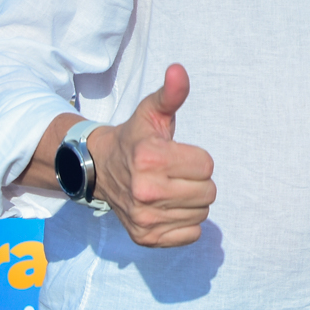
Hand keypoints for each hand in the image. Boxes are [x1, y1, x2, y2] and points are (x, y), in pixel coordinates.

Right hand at [88, 64, 216, 247]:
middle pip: (208, 192)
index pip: (207, 166)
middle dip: (196, 180)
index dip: (196, 158)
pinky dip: (184, 222)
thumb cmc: (136, 138)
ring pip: (202, 214)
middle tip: (174, 173)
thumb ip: (172, 93)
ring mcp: (145, 218)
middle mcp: (145, 191)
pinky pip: (191, 234)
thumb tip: (178, 70)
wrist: (100, 170)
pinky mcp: (146, 238)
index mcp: (150, 158)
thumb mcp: (152, 112)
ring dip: (191, 202)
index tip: (175, 155)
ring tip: (169, 189)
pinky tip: (167, 208)